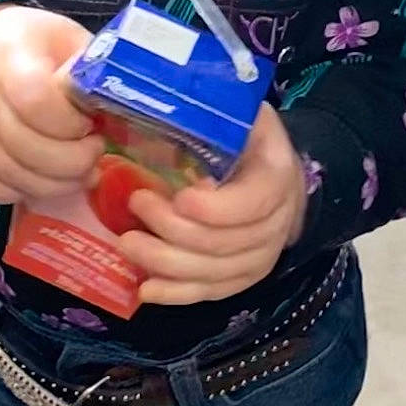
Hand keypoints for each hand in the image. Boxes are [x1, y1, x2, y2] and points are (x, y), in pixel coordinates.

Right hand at [0, 6, 99, 204]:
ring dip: (57, 184)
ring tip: (80, 170)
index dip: (69, 123)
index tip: (90, 123)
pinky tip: (48, 179)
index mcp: (11, 60)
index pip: (35, 101)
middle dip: (73, 161)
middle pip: (25, 148)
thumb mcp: (69, 39)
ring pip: (12, 176)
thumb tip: (120, 116)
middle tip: (94, 150)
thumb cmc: (33, 43)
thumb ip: (92, 74)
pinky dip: (25, 192)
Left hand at [118, 105, 307, 305]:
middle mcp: (278, 223)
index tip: (179, 197)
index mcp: (277, 175)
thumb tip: (159, 111)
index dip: (215, 209)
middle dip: (173, 230)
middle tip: (135, 205)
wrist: (273, 170)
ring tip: (127, 243)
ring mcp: (263, 255)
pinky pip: (212, 292)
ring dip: (166, 262)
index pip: (252, 204)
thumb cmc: (245, 137)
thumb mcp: (238, 115)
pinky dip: (177, 293)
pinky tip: (146, 289)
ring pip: (215, 273)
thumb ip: (212, 120)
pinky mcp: (244, 276)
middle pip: (225, 244)